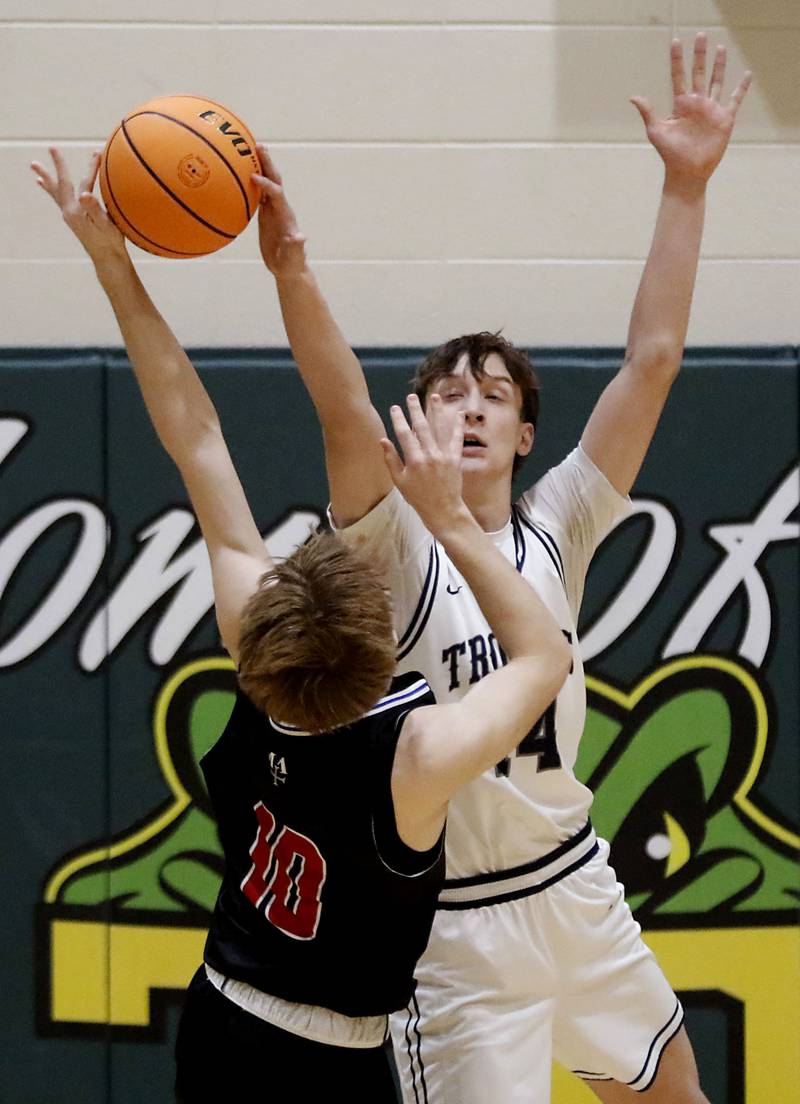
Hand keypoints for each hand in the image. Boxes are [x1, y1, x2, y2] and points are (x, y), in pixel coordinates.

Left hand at [30, 147, 126, 263]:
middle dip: (57, 165)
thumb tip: (85, 195)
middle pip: (60, 184)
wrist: (107, 260)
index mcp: (77, 211)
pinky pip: (58, 199)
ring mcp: (69, 215)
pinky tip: (47, 187)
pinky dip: (52, 190)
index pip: (83, 183)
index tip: (97, 153)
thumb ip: (95, 209)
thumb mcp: (107, 225)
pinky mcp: (72, 219)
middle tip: (51, 148)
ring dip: (47, 178)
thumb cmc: (111, 243)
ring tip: (35, 169)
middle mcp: (69, 212)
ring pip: (55, 191)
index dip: (91, 167)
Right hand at [252, 145, 307, 278]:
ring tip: (248, 150)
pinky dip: (251, 181)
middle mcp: (280, 208)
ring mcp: (273, 210)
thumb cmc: (291, 264)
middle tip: (257, 145)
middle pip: (274, 180)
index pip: (277, 194)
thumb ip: (296, 247)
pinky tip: (241, 173)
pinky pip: (259, 193)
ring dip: (260, 166)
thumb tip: (300, 236)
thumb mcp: (294, 258)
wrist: (289, 268)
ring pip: (267, 183)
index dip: (266, 185)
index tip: (253, 176)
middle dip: (267, 163)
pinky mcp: (266, 214)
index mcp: (286, 216)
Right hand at [381, 394, 467, 537]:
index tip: (394, 408)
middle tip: (411, 396)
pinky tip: (457, 413)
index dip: (399, 419)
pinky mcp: (455, 459)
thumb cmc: (418, 497)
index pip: (404, 434)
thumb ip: (391, 460)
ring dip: (436, 411)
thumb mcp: (400, 481)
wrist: (442, 509)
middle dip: (415, 409)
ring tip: (434, 396)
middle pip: (421, 427)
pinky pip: (456, 439)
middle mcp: (429, 455)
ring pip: (439, 429)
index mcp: (413, 461)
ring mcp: (444, 456)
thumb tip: (383, 440)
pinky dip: (457, 426)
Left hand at [631, 33, 750, 185]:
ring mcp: (711, 109)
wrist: (687, 172)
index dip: (677, 59)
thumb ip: (647, 112)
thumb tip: (633, 97)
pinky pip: (735, 99)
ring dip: (718, 66)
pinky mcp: (724, 119)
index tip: (675, 42)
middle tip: (701, 36)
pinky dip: (742, 88)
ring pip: (716, 81)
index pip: (678, 76)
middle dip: (699, 54)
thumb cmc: (670, 153)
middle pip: (698, 73)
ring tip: (720, 48)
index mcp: (680, 104)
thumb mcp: (656, 130)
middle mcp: (696, 103)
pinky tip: (746, 75)